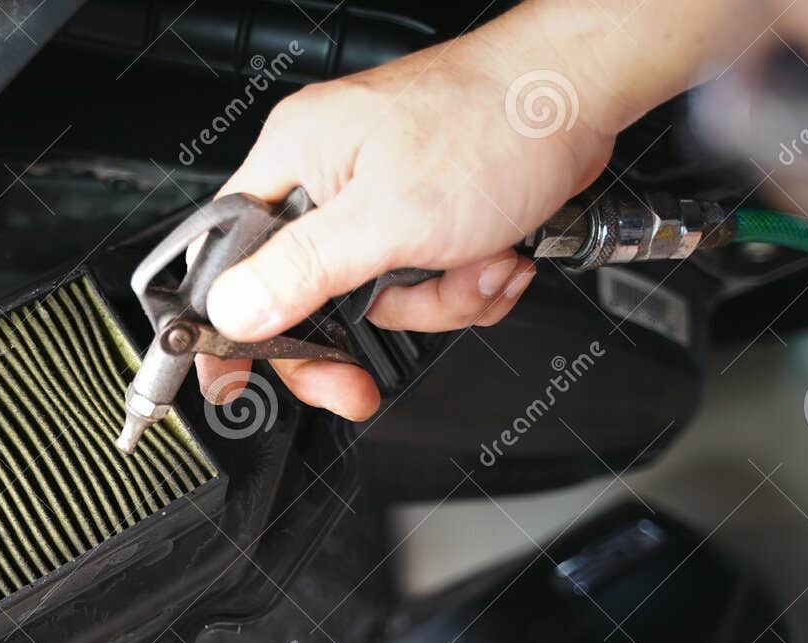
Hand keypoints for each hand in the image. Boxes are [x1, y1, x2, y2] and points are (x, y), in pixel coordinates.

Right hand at [196, 0, 729, 419]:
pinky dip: (461, 287)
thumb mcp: (389, 215)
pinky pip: (419, 286)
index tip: (230, 382)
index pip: (226, 260)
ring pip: (373, 301)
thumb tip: (235, 310)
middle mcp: (326, 177)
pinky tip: (491, 258)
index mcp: (294, 161)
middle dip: (362, 328)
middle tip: (359, 380)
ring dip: (433, 302)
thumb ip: (304, 270)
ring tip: (474, 265)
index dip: (228, 326)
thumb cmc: (495, 123)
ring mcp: (375, 198)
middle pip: (304, 296)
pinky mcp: (421, 215)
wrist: (581, 95)